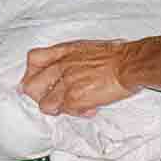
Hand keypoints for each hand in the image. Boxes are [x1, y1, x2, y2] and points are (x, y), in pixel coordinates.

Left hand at [20, 36, 142, 117]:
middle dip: (39, 96)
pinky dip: (77, 113)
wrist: (129, 64)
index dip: (32, 73)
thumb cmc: (115, 55)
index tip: (38, 81)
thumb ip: (71, 58)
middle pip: (30, 86)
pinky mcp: (75, 99)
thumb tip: (66, 68)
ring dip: (58, 108)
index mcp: (63, 51)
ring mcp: (66, 83)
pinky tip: (90, 108)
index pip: (33, 59)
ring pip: (45, 105)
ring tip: (73, 105)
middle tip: (53, 99)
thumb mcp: (86, 47)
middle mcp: (61, 66)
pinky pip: (66, 112)